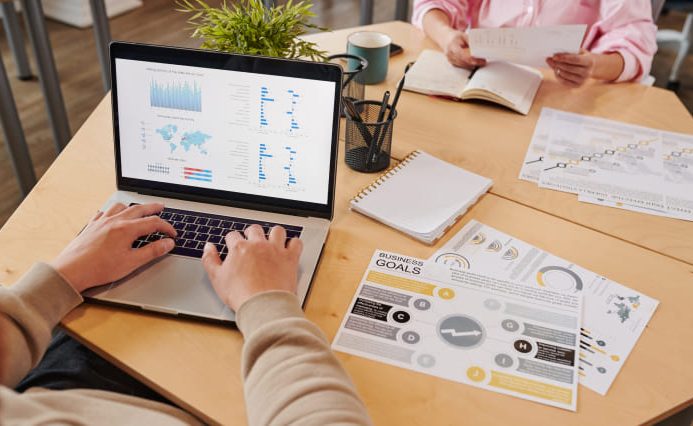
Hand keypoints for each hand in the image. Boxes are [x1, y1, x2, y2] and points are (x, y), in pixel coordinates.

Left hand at [51, 203, 176, 292]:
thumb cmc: (99, 268)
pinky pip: (104, 212)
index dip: (167, 227)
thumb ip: (152, 251)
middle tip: (162, 208)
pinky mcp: (91, 226)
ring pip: (121, 207)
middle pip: (139, 209)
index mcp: (127, 229)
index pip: (153, 223)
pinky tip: (113, 216)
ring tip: (139, 210)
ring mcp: (101, 222)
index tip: (172, 234)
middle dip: (153, 208)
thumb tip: (168, 243)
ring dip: (133, 206)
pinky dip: (113, 211)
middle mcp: (115, 221)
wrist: (71, 271)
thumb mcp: (132, 263)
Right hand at [201, 225, 302, 311]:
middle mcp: (258, 245)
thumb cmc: (241, 295)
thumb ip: (210, 260)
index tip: (233, 245)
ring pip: (277, 231)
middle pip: (254, 229)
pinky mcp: (290, 258)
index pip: (233, 235)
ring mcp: (275, 250)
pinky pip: (296, 242)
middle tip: (251, 242)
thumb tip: (208, 247)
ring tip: (272, 241)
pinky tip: (290, 248)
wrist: (263, 305)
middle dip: (251, 233)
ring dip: (274, 234)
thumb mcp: (217, 279)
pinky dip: (294, 244)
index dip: (232, 240)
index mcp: (239, 248)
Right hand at [443, 30, 485, 68]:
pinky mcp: (452, 63)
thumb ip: (471, 42)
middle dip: (475, 62)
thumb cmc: (455, 37)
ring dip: (473, 64)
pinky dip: (469, 65)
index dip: (474, 59)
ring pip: (464, 65)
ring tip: (481, 62)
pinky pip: (462, 66)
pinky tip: (475, 63)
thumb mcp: (463, 35)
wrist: (445, 39)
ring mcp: (450, 60)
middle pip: (465, 62)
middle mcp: (450, 54)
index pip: (464, 56)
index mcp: (453, 46)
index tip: (482, 60)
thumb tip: (480, 48)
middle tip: (483, 62)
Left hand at [547, 50, 595, 86]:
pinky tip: (556, 71)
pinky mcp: (577, 85)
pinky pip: (564, 81)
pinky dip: (558, 76)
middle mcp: (587, 72)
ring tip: (553, 64)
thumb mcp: (578, 52)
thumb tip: (551, 57)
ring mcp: (583, 80)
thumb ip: (567, 53)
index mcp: (590, 62)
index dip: (564, 58)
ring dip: (557, 69)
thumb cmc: (582, 57)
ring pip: (565, 75)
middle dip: (558, 63)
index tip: (554, 56)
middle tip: (550, 59)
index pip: (575, 59)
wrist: (590, 67)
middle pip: (569, 68)